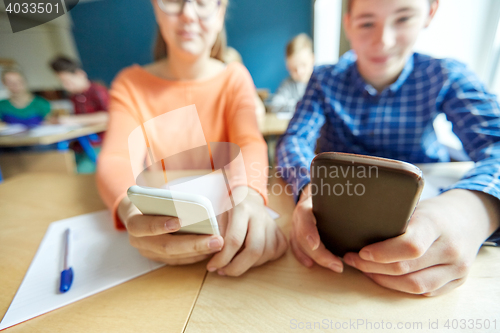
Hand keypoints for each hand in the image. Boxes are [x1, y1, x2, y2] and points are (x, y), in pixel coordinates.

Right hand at [118, 196, 223, 264]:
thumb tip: (194, 204)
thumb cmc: (151, 200)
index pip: (143, 226)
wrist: (137, 213)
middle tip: (216, 239)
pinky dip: (195, 255)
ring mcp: (148, 252)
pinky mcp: (158, 259)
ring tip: (218, 244)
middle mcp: (138, 241)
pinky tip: (211, 249)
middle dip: (194, 243)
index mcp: (133, 222)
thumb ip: (167, 200)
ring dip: (199, 251)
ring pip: (175, 256)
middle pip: (166, 246)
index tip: (180, 220)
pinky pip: (179, 261)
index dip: (159, 225)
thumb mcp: (154, 196)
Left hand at [206, 186, 287, 275]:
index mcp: (242, 209)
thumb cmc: (230, 208)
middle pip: (254, 250)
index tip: (213, 266)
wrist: (248, 197)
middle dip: (237, 267)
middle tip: (224, 271)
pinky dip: (264, 260)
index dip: (223, 258)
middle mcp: (260, 216)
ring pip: (267, 253)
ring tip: (235, 264)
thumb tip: (215, 256)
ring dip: (249, 265)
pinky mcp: (279, 231)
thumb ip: (217, 235)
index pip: (235, 239)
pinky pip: (277, 252)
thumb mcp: (218, 216)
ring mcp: (272, 224)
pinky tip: (251, 258)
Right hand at [289, 184, 343, 272]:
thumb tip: (363, 202)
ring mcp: (296, 225)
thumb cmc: (327, 192)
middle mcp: (299, 216)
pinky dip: (302, 256)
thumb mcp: (332, 191)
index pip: (304, 217)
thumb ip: (343, 196)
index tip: (316, 245)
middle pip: (302, 237)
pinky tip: (311, 264)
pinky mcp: (296, 233)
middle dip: (319, 254)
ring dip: (314, 258)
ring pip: (299, 244)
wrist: (314, 191)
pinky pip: (296, 246)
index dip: (308, 232)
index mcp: (307, 204)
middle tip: (338, 265)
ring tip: (334, 266)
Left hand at [343, 189, 499, 295]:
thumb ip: (394, 220)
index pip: (409, 246)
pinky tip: (383, 277)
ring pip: (414, 285)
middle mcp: (450, 249)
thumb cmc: (433, 211)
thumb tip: (354, 228)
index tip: (360, 251)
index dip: (381, 253)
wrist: (469, 218)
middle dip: (372, 267)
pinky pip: (424, 291)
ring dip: (383, 280)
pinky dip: (400, 287)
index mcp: (437, 224)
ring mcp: (457, 268)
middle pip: (406, 268)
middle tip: (352, 259)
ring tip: (364, 269)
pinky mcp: (457, 281)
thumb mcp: (416, 207)